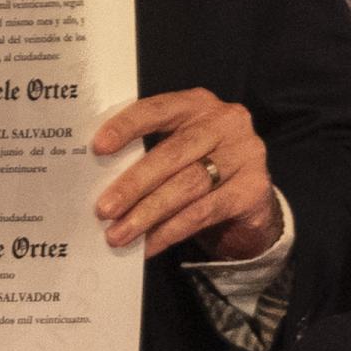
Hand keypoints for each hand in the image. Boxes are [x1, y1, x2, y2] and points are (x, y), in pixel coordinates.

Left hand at [92, 89, 277, 260]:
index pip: (158, 109)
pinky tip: (147, 246)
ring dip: (148, 214)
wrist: (249, 199)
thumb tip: (97, 180)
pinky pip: (203, 213)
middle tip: (104, 210)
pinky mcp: (253, 189)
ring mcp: (244, 154)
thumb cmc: (199, 167)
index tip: (98, 148)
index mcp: (197, 104)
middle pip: (172, 153)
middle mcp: (225, 123)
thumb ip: (147, 152)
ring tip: (119, 234)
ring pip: (187, 186)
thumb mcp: (176, 148)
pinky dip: (170, 231)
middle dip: (134, 184)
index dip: (127, 126)